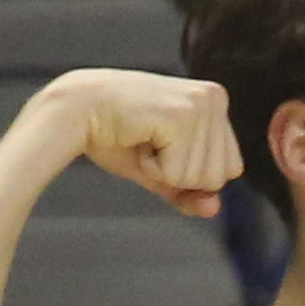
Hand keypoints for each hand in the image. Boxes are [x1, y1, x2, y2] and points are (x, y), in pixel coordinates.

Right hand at [57, 68, 244, 217]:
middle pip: (219, 177)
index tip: (161, 146)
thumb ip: (190, 191)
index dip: (192, 174)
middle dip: (179, 174)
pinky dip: (152, 169)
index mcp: (216, 102)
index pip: (231, 169)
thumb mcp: (161, 170)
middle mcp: (215, 97)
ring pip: (201, 178)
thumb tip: (214, 208)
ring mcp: (200, 104)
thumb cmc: (115, 136)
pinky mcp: (182, 115)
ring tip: (142, 139)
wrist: (73, 110)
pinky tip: (137, 138)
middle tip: (149, 143)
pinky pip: (179, 173)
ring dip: (163, 171)